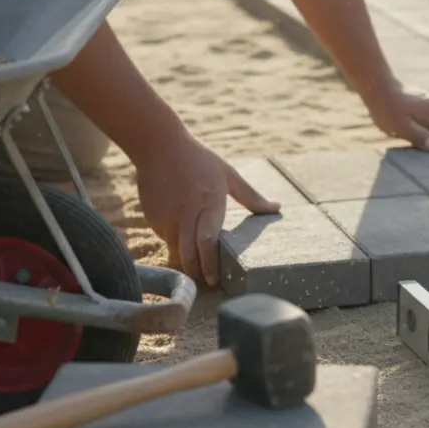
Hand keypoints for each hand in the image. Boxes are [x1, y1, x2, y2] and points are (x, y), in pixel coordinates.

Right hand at [134, 133, 279, 285]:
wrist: (158, 145)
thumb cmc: (198, 159)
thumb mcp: (228, 175)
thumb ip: (251, 196)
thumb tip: (277, 208)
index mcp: (208, 204)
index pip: (207, 243)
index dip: (209, 264)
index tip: (214, 280)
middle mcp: (185, 215)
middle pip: (188, 254)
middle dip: (196, 272)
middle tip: (206, 282)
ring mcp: (165, 217)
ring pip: (175, 249)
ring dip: (186, 259)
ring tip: (196, 267)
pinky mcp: (151, 218)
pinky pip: (165, 237)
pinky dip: (175, 241)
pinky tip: (182, 234)